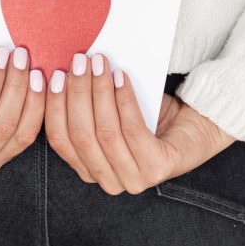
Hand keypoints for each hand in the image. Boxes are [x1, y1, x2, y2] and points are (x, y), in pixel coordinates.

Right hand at [44, 52, 235, 194]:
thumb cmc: (149, 117)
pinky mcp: (158, 168)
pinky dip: (123, 100)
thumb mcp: (110, 113)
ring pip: (105, 132)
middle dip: (75, 94)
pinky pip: (132, 130)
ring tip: (99, 64)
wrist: (195, 126)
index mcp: (90, 170)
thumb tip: (60, 71)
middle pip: (80, 135)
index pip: (60, 140)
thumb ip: (86, 105)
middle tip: (76, 63)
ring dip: (99, 92)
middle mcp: (109, 181)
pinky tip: (120, 77)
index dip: (53, 107)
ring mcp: (135, 179)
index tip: (49, 76)